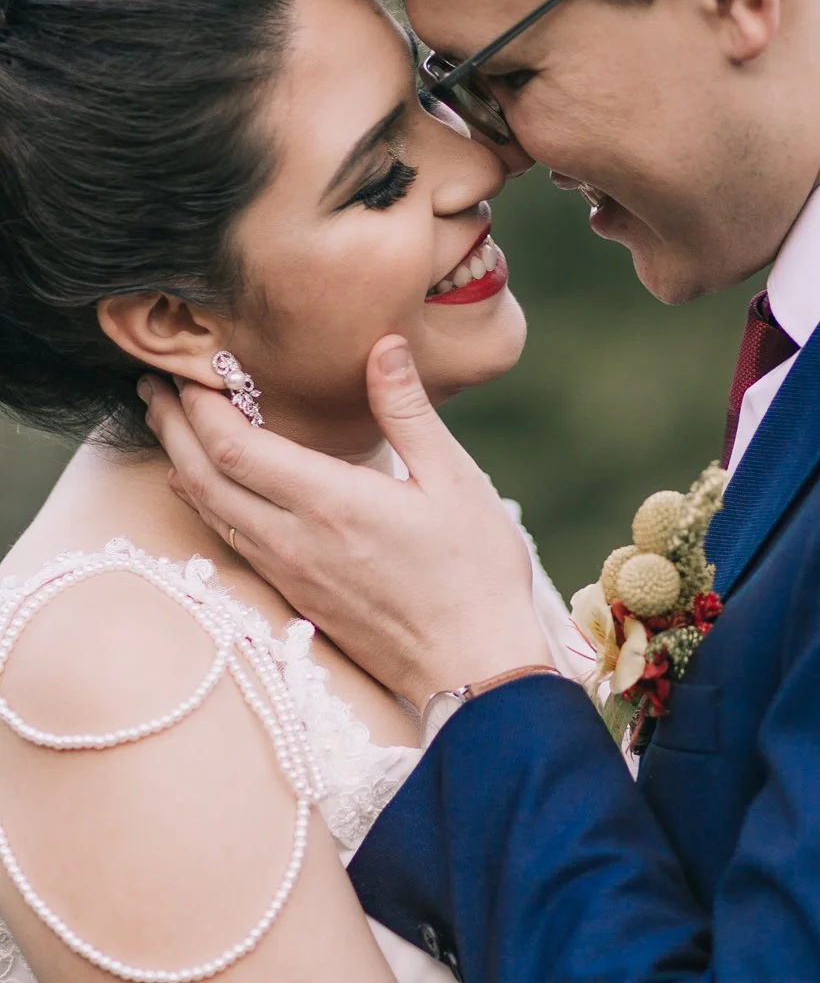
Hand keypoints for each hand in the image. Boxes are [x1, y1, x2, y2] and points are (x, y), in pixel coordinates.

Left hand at [141, 337, 551, 709]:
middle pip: (203, 479)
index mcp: (330, 503)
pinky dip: (207, 501)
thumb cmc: (474, 570)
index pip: (235, 448)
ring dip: (179, 463)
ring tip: (167, 424)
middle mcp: (294, 541)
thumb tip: (383, 345)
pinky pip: (231, 540)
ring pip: (210, 513)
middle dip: (171, 427)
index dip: (200, 405)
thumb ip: (408, 410)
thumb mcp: (454, 478)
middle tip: (152, 386)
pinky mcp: (295, 596)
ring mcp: (289, 574)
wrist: (473, 667)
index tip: (189, 368)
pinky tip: (207, 486)